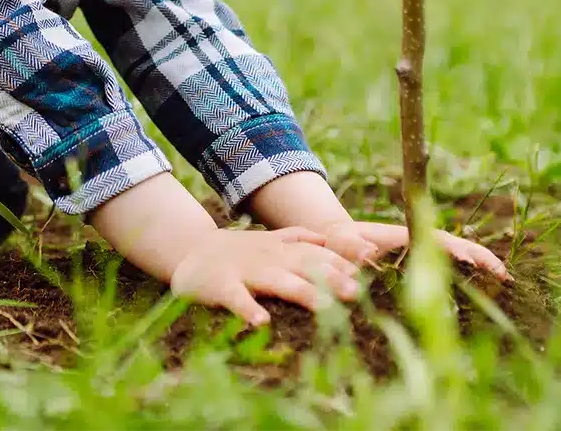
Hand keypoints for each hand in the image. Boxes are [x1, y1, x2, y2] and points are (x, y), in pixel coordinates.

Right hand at [169, 226, 361, 327]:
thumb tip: (333, 240)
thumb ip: (300, 238)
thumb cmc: (238, 251)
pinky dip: (248, 310)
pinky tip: (262, 322)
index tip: (370, 272)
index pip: (319, 253)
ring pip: (278, 281)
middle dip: (332, 279)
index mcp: (282, 249)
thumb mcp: (271, 239)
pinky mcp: (222, 286)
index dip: (343, 262)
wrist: (190, 249)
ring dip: (302, 292)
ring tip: (324, 307)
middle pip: (306, 266)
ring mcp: (246, 271)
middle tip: (356, 294)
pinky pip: (236, 299)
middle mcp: (270, 258)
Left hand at [314, 220, 509, 279]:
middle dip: (482, 260)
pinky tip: (481, 297)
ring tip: (506, 287)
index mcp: (407, 236)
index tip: (482, 263)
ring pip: (456, 260)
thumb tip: (367, 256)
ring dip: (480, 270)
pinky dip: (466, 280)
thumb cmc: (338, 241)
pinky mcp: (418, 268)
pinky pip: (446, 272)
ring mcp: (421, 255)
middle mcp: (419, 244)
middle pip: (458, 249)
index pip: (441, 241)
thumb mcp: (341, 242)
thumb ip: (352, 247)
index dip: (463, 251)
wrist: (334, 240)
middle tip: (507, 279)